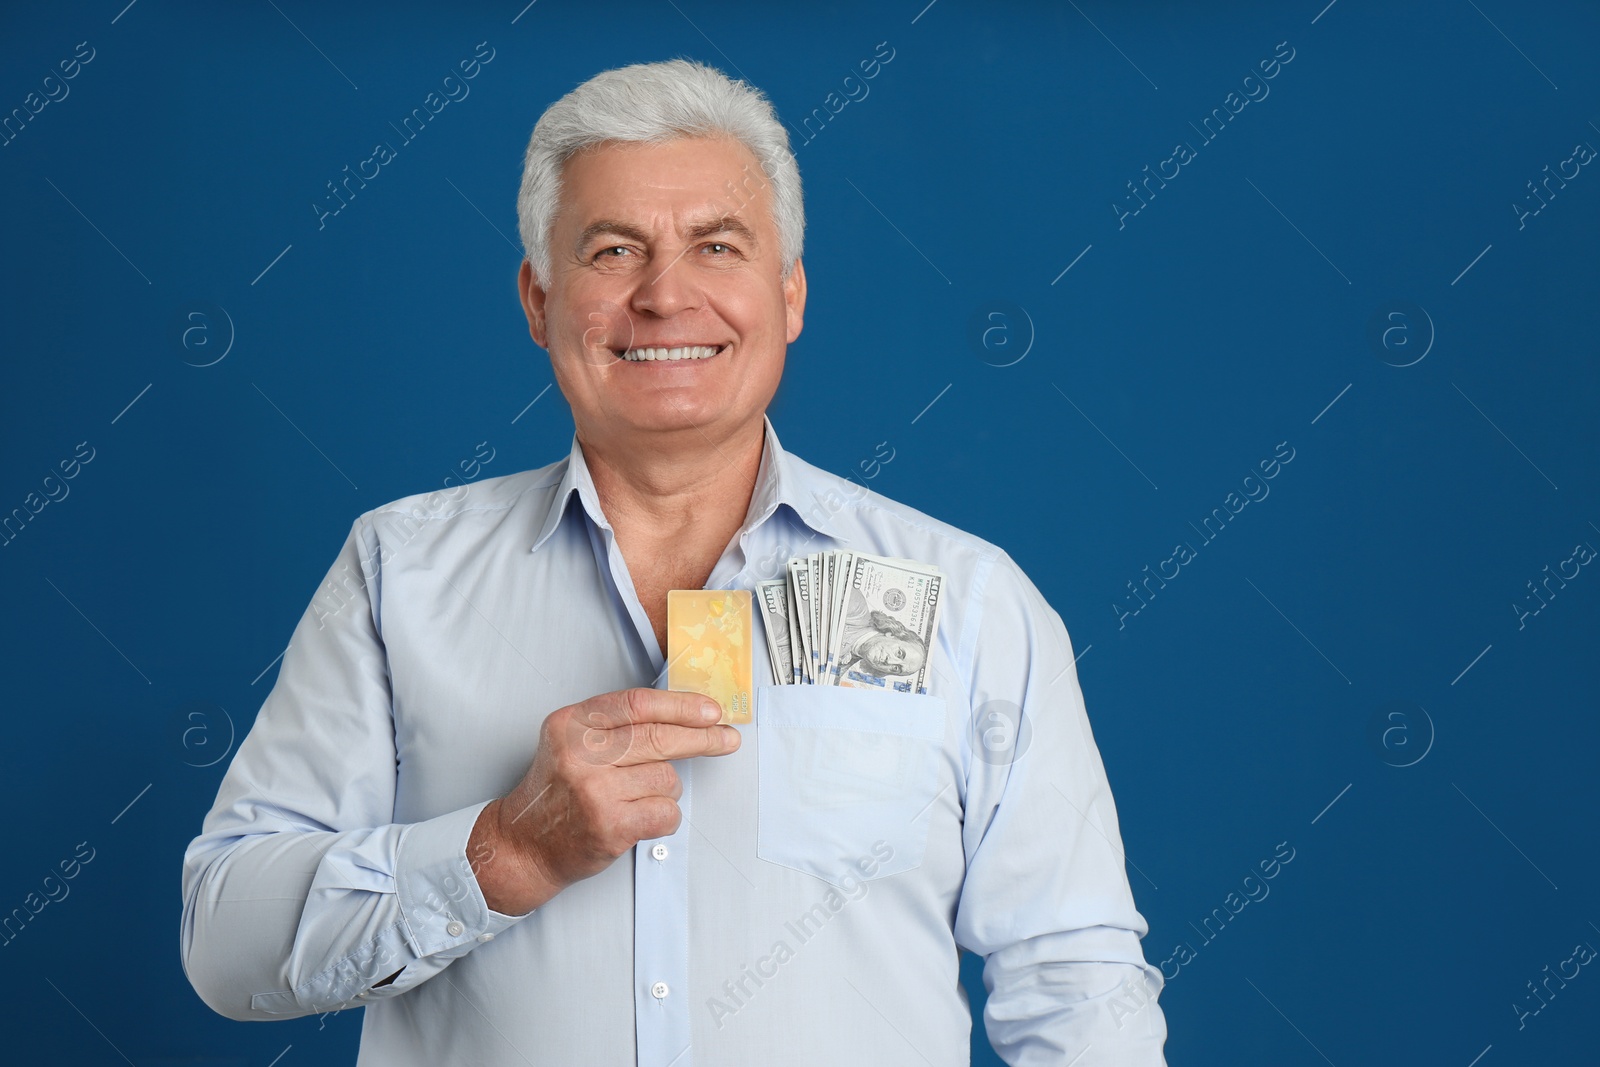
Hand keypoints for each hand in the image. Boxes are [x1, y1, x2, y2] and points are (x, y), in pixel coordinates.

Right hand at [469, 688, 740, 914]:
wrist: (524, 844)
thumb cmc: (558, 793)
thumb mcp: (572, 742)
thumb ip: (616, 726)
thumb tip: (685, 715)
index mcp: (571, 723)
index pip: (637, 704)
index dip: (681, 705)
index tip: (711, 710)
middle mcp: (578, 753)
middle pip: (659, 737)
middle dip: (703, 739)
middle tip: (727, 739)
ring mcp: (593, 790)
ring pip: (666, 778)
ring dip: (666, 790)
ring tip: (637, 799)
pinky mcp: (609, 825)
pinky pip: (666, 812)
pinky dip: (665, 817)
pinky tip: (642, 818)